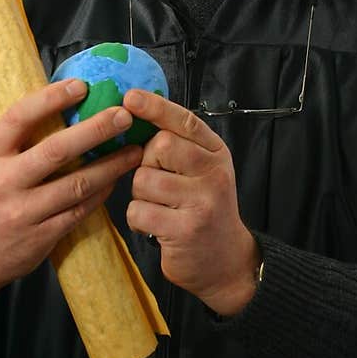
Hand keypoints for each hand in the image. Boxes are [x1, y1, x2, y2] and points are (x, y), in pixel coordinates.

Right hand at [0, 79, 142, 311]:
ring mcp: (23, 212)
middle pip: (56, 150)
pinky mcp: (41, 237)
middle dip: (95, 130)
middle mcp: (4, 182)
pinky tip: (115, 180)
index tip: (80, 85)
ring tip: (134, 150)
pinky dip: (101, 194)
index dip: (50, 99)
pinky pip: (79, 211)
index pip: (18, 118)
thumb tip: (60, 108)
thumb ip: (16, 143)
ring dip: (111, 166)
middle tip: (123, 116)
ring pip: (76, 184)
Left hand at [123, 89, 260, 316]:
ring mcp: (201, 202)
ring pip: (144, 180)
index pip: (185, 122)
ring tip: (160, 208)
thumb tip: (137, 113)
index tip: (130, 97)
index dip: (156, 107)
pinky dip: (139, 220)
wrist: (226, 261)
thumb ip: (181, 147)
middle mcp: (214, 174)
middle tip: (160, 183)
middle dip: (147, 163)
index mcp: (217, 154)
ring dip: (141, 196)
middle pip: (160, 146)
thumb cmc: (205, 210)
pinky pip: (138, 211)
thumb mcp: (203, 172)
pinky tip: (156, 226)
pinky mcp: (184, 230)